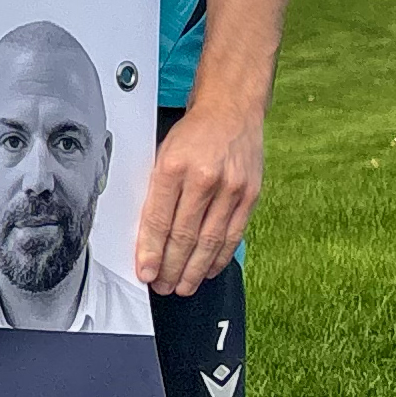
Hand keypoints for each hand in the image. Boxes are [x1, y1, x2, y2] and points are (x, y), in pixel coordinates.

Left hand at [134, 94, 262, 295]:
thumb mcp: (163, 153)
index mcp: (173, 166)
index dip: (150, 251)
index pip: (158, 219)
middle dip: (171, 267)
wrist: (232, 110)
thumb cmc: (193, 132)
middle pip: (184, 235)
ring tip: (182, 286)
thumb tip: (146, 234)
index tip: (145, 272)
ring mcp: (231, 188)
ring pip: (210, 241)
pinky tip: (208, 270)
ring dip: (194, 270)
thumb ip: (156, 191)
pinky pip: (233, 235)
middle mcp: (204, 178)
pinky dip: (219, 257)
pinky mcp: (250, 195)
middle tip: (162, 285)